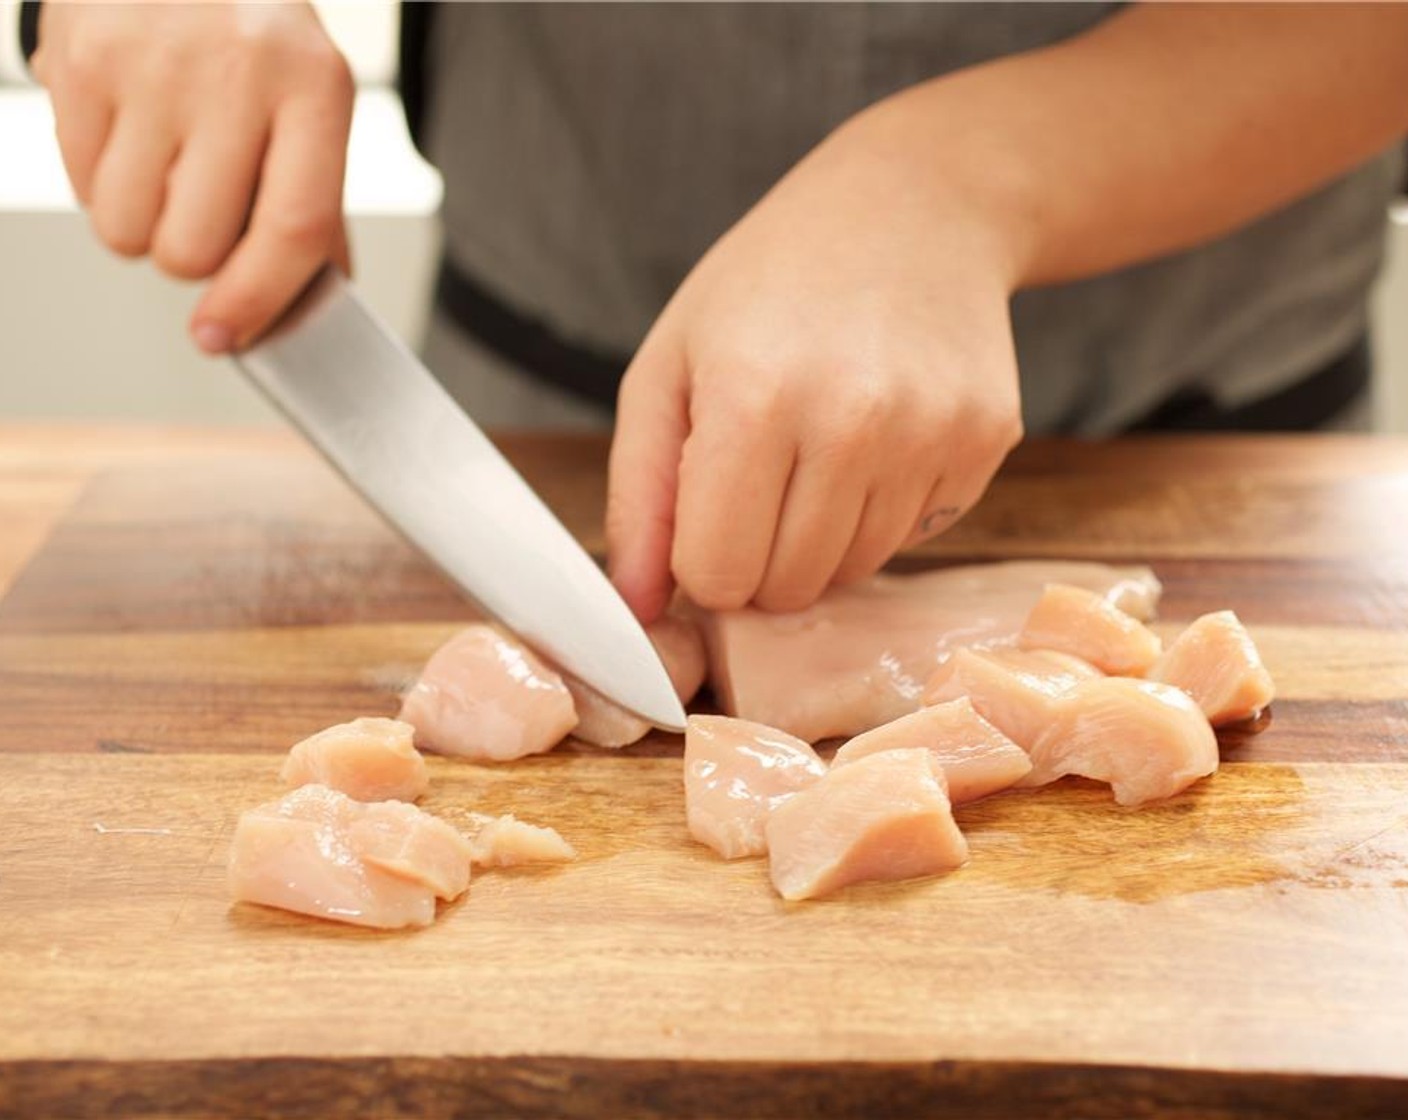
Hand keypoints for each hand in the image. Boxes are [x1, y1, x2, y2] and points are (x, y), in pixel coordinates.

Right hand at [32, 2, 353, 352]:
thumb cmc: (252, 38)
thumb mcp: (308, 103)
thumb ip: (312, 207)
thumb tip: (294, 308)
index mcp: (314, 88)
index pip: (294, 227)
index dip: (260, 300)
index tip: (228, 339)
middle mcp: (235, 73)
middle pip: (194, 247)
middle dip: (192, 258)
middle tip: (200, 209)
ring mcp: (150, 65)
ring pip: (126, 232)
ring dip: (141, 226)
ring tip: (165, 166)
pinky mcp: (78, 60)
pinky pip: (80, 188)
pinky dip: (102, 183)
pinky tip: (130, 132)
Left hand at [606, 101, 1025, 620]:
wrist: (915, 206)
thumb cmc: (768, 286)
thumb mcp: (668, 366)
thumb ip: (640, 495)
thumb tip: (639, 609)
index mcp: (752, 398)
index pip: (718, 575)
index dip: (701, 560)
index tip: (707, 514)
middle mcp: (851, 422)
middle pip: (786, 588)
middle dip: (759, 557)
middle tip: (760, 479)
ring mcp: (930, 435)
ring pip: (852, 572)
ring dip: (820, 538)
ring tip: (817, 447)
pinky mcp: (984, 443)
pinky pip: (912, 538)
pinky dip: (881, 511)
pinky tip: (876, 436)